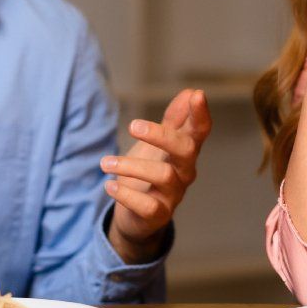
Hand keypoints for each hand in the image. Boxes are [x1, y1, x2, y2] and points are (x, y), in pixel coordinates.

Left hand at [102, 88, 211, 263]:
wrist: (138, 216)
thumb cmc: (151, 172)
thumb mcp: (161, 144)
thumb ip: (175, 120)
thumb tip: (190, 92)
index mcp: (185, 151)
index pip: (199, 130)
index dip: (201, 113)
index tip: (197, 94)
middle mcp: (184, 172)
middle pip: (185, 150)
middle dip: (161, 135)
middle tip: (132, 125)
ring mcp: (173, 194)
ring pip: (163, 175)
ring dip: (130, 166)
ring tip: (105, 162)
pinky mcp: (158, 215)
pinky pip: (147, 205)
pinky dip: (126, 194)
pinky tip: (109, 185)